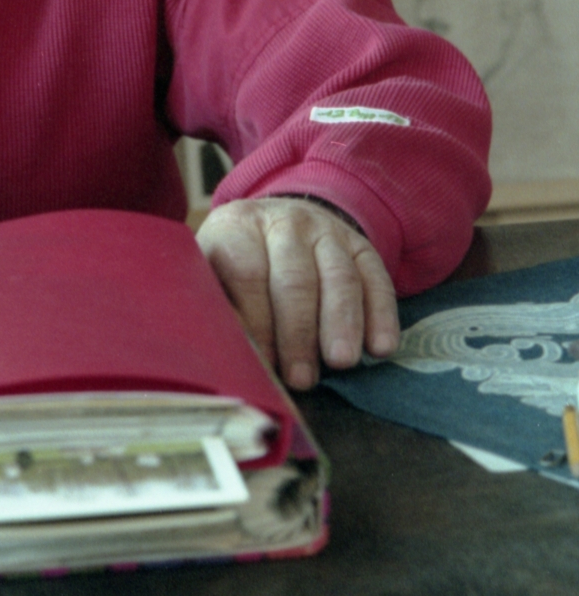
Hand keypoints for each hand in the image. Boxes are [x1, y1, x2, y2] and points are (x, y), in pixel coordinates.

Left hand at [196, 195, 398, 390]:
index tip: (261, 364)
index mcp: (239, 227)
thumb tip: (223, 354)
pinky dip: (382, 314)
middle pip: (295, 278)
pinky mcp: (360, 245)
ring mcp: (327, 230)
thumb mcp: (213, 269)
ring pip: (339, 276)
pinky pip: (376, 277)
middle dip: (299, 332)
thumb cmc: (236, 260)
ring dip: (342, 323)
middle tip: (301, 377)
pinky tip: (380, 347)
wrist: (278, 218)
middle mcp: (285, 223)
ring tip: (341, 362)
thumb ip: (216, 303)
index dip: (256, 322)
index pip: (248, 273)